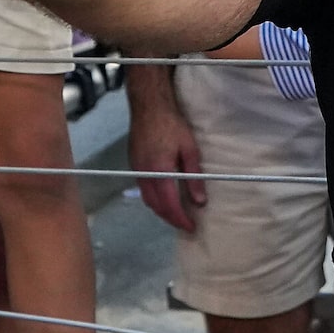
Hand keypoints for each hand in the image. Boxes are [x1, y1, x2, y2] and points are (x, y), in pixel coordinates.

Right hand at [127, 76, 206, 234]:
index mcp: (159, 172)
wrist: (149, 105)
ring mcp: (136, 169)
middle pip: (155, 206)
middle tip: (185, 224)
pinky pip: (143, 189)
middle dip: (170, 218)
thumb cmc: (172, 124)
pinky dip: (154, 198)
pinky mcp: (134, 164)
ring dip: (161, 210)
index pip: (169, 205)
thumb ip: (194, 177)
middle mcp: (144, 175)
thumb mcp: (190, 149)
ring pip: (147, 199)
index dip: (180, 219)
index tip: (191, 227)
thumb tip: (200, 202)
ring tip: (176, 214)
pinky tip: (164, 196)